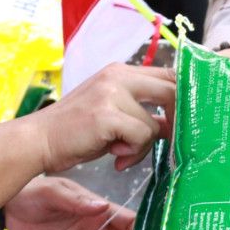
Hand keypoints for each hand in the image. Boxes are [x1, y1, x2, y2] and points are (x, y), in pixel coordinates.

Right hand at [37, 63, 174, 172]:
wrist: (38, 142)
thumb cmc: (75, 133)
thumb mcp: (113, 117)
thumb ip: (143, 115)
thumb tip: (176, 126)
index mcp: (120, 72)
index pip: (169, 74)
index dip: (186, 96)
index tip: (191, 119)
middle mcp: (118, 76)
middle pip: (172, 89)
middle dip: (179, 120)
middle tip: (173, 141)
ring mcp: (112, 92)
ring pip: (154, 123)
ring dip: (143, 147)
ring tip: (122, 154)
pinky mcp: (107, 113)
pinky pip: (141, 136)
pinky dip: (133, 152)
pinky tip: (115, 157)